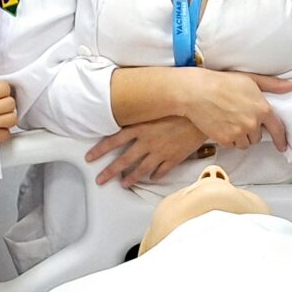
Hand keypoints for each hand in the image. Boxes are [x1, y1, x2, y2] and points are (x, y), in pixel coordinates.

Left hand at [87, 116, 207, 186]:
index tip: (90, 157)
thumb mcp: (154, 107)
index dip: (100, 150)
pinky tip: (152, 179)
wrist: (201, 114)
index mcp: (140, 127)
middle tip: (100, 179)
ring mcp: (161, 152)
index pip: (113, 140)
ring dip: (131, 178)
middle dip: (109, 172)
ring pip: (141, 169)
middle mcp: (147, 142)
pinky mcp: (174, 158)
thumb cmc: (178, 107)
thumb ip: (141, 115)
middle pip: (124, 160)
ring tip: (123, 184)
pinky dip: (156, 176)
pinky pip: (162, 171)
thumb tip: (128, 118)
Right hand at [171, 68, 291, 152]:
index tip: (283, 146)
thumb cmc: (223, 82)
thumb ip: (274, 85)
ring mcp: (238, 133)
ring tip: (231, 121)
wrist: (197, 92)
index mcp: (262, 109)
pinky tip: (222, 126)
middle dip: (252, 130)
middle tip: (241, 118)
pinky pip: (232, 145)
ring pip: (245, 143)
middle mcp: (252, 123)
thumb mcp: (251, 79)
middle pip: (258, 137)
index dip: (281, 139)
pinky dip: (229, 139)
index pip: (277, 129)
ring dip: (241, 137)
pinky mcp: (225, 139)